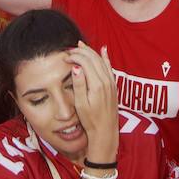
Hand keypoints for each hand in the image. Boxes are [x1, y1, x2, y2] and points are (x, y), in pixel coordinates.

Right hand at [69, 42, 118, 162]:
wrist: (105, 132)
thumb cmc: (90, 121)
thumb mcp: (81, 105)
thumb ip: (79, 85)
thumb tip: (75, 67)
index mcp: (97, 85)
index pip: (85, 61)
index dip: (74, 56)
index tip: (65, 57)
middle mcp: (106, 81)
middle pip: (93, 58)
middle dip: (81, 51)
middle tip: (70, 50)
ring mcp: (111, 83)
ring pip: (101, 60)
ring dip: (91, 51)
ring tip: (80, 46)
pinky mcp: (113, 86)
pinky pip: (109, 66)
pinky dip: (105, 57)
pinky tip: (103, 50)